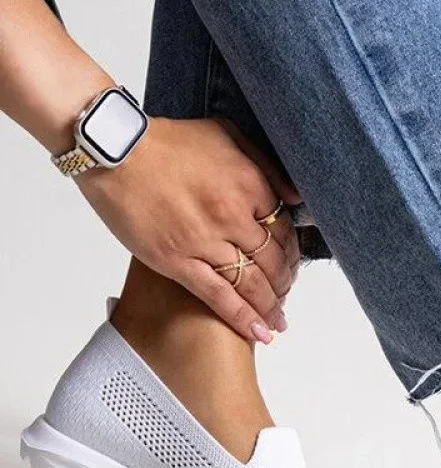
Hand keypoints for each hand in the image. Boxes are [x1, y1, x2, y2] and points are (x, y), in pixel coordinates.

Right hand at [76, 116, 300, 342]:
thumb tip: (295, 195)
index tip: (292, 260)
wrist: (118, 153)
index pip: (284, 226)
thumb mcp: (229, 135)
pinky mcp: (177, 262)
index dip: (292, 249)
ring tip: (278, 320)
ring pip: (251, 283)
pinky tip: (259, 332)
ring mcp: (206, 242)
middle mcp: (233, 216)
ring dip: (270, 304)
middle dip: (285, 280)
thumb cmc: (169, 141)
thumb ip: (265, 165)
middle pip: (272, 259)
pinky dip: (241, 317)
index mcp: (249, 184)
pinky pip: (218, 296)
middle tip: (287, 292)